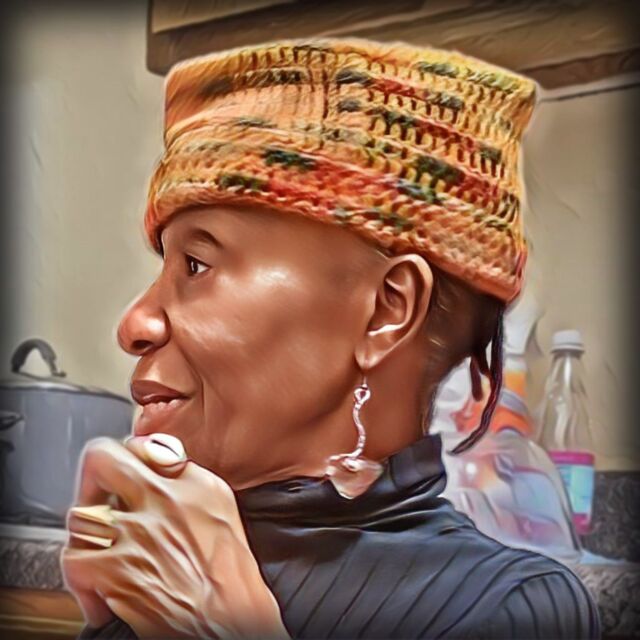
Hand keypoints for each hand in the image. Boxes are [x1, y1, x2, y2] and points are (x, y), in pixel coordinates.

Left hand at [62, 436, 288, 638]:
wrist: (230, 616)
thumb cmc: (229, 571)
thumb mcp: (221, 504)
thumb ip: (188, 475)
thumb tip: (160, 458)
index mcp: (189, 482)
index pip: (140, 446)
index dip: (128, 458)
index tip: (127, 470)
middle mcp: (161, 501)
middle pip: (101, 461)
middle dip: (92, 473)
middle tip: (97, 491)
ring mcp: (135, 535)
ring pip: (80, 515)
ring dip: (87, 532)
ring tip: (101, 544)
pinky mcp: (116, 572)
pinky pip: (75, 559)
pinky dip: (81, 576)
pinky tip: (100, 583)